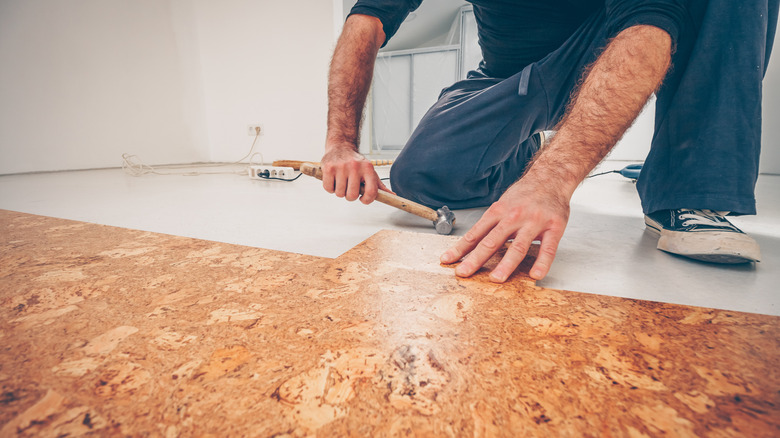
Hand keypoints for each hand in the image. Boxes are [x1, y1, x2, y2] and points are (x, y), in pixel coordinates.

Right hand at [320, 144, 391, 203]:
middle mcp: (355, 166)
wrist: (341, 146)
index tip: (362, 199)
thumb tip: (392, 196)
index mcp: (368, 168)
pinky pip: (328, 189)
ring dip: (339, 191)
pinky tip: (333, 180)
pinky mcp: (328, 168)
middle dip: (350, 196)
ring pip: (339, 194)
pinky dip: (330, 188)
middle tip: (349, 188)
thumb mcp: (370, 171)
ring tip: (341, 181)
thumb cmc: (356, 162)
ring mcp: (341, 167)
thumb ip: (379, 185)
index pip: (371, 192)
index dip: (367, 200)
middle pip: (352, 195)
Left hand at [440, 176, 569, 281]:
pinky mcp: (554, 227)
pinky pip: (548, 248)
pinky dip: (542, 263)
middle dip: (476, 259)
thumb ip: (490, 224)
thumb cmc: (524, 194)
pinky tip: (535, 275)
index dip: (460, 248)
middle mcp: (513, 216)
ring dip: (506, 264)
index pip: (475, 234)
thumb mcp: (502, 204)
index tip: (447, 260)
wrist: (551, 177)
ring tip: (496, 278)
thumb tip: (471, 244)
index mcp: (498, 211)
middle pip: (492, 241)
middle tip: (464, 273)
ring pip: (518, 246)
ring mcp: (534, 222)